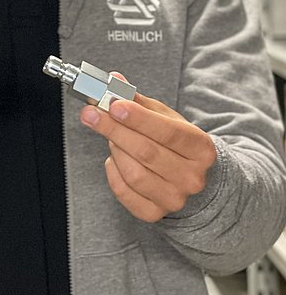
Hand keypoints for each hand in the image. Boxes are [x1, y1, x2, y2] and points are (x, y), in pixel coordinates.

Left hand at [80, 82, 216, 221]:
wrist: (188, 177)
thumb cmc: (174, 143)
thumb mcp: (165, 117)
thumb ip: (138, 100)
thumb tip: (114, 80)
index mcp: (201, 149)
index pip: (170, 133)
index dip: (140, 119)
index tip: (114, 105)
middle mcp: (192, 178)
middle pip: (147, 153)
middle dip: (115, 130)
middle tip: (92, 114)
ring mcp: (175, 199)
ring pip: (134, 174)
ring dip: (115, 150)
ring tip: (112, 137)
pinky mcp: (154, 214)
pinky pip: (124, 192)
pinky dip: (112, 172)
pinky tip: (114, 158)